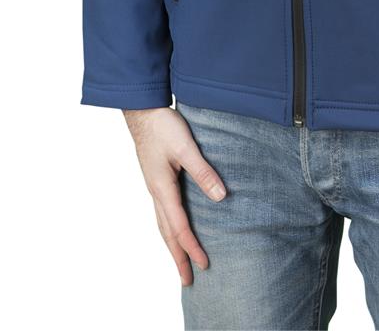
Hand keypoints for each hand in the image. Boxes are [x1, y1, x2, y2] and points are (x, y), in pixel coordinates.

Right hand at [123, 107, 226, 285]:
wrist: (142, 111)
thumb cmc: (163, 127)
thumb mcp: (186, 148)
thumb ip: (203, 172)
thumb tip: (221, 197)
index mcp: (162, 189)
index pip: (179, 226)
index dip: (192, 247)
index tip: (204, 264)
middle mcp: (156, 192)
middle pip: (167, 233)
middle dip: (178, 257)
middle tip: (188, 281)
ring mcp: (155, 187)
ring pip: (163, 224)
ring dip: (173, 245)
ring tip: (181, 261)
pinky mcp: (157, 179)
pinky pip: (163, 212)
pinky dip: (170, 228)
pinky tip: (176, 227)